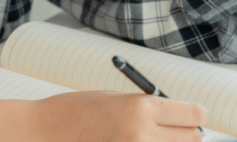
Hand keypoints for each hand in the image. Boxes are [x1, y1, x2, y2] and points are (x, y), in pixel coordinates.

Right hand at [29, 90, 206, 141]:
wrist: (43, 133)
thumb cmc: (75, 111)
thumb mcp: (114, 99)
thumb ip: (147, 108)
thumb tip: (181, 120)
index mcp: (141, 107)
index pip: (194, 115)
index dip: (194, 115)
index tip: (192, 116)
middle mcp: (143, 133)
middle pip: (191, 139)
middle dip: (184, 134)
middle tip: (169, 131)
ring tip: (146, 138)